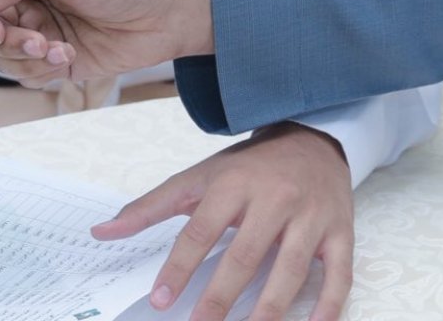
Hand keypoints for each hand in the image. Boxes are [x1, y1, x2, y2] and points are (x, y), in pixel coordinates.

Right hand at [0, 0, 212, 83]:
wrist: (170, 12)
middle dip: (3, 36)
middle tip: (30, 37)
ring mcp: (39, 29)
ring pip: (2, 55)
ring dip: (25, 56)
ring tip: (57, 48)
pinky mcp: (54, 59)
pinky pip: (26, 74)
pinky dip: (42, 71)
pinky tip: (70, 56)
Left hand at [96, 124, 352, 320]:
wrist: (313, 139)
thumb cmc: (250, 167)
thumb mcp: (199, 177)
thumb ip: (151, 207)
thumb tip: (101, 232)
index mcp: (235, 183)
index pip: (201, 230)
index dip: (180, 267)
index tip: (162, 300)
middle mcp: (275, 197)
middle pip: (246, 254)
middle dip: (220, 297)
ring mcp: (311, 216)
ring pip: (291, 269)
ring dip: (269, 310)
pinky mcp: (340, 231)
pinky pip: (339, 274)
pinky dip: (329, 305)